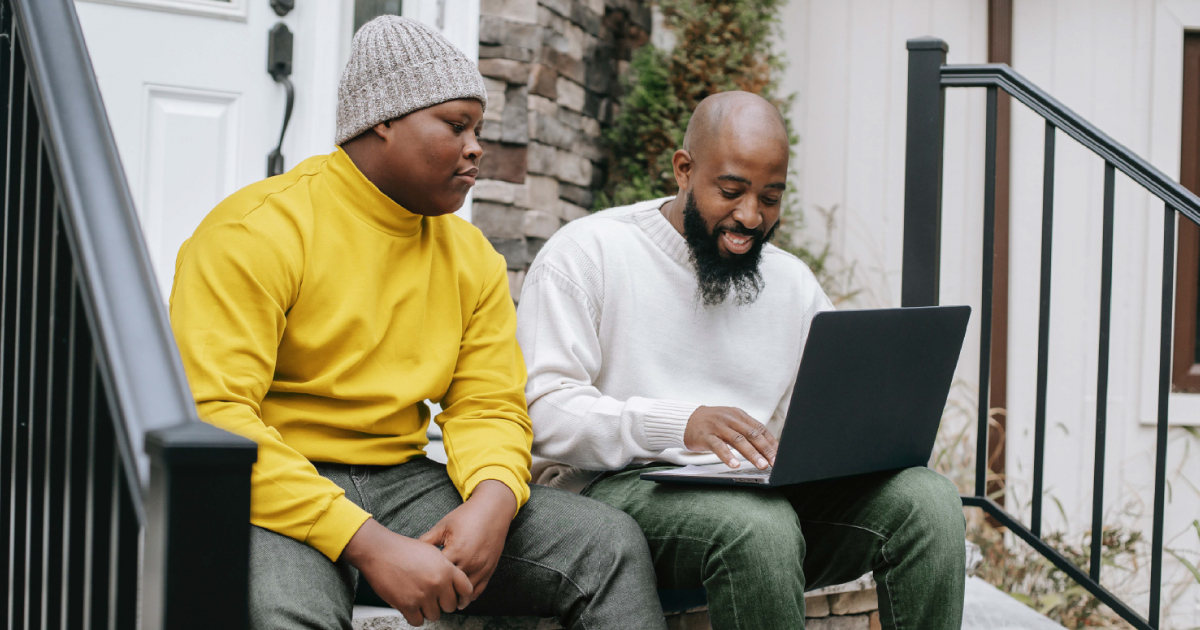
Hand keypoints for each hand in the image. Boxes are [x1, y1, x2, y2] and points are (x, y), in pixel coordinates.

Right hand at [342, 519, 472, 625]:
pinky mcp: (407, 605)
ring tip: (419, 599)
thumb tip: (455, 583)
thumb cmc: (404, 550)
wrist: (380, 551)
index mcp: (446, 568)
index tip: (459, 601)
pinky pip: (418, 621)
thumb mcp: (432, 552)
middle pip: (450, 606)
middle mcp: (437, 583)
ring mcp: (423, 595)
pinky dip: (414, 616)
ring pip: (435, 615)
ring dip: (427, 610)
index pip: (467, 590)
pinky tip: (411, 606)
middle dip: (442, 604)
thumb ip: (446, 568)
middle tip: (433, 598)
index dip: (463, 598)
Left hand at [419, 480, 516, 601]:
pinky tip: (458, 596)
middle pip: (451, 588)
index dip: (426, 581)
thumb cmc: (466, 516)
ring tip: (442, 600)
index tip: (418, 584)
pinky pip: (478, 590)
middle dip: (439, 593)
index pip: (437, 575)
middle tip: (427, 598)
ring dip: (454, 598)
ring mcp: (481, 568)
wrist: (492, 510)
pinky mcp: (490, 570)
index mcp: (456, 551)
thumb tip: (409, 553)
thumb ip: (426, 541)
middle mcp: (470, 562)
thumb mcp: (443, 526)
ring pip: (465, 594)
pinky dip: (468, 596)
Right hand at [683, 406, 777, 469]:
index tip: (779, 455)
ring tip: (761, 465)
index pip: (760, 428)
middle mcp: (730, 419)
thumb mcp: (730, 422)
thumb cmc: (711, 423)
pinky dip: (728, 456)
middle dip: (765, 449)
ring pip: (738, 440)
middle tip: (774, 462)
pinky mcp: (706, 436)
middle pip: (752, 434)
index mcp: (739, 415)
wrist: (686, 419)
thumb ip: (745, 431)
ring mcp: (718, 427)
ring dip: (752, 453)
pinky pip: (718, 446)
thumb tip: (766, 447)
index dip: (771, 442)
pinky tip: (735, 465)